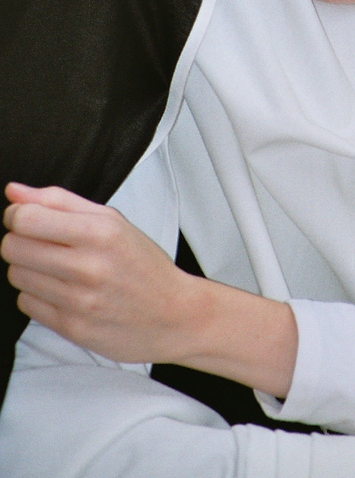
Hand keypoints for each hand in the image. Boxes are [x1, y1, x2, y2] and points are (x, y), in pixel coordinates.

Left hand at [2, 183, 297, 395]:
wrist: (174, 314)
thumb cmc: (142, 264)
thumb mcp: (112, 221)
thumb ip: (59, 202)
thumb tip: (13, 191)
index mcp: (100, 231)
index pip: (25, 218)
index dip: (17, 215)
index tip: (26, 217)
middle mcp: (89, 266)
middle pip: (13, 247)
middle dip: (20, 241)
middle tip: (44, 244)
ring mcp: (79, 300)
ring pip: (16, 275)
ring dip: (29, 269)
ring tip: (57, 268)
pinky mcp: (72, 328)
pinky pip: (27, 304)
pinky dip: (38, 295)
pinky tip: (62, 291)